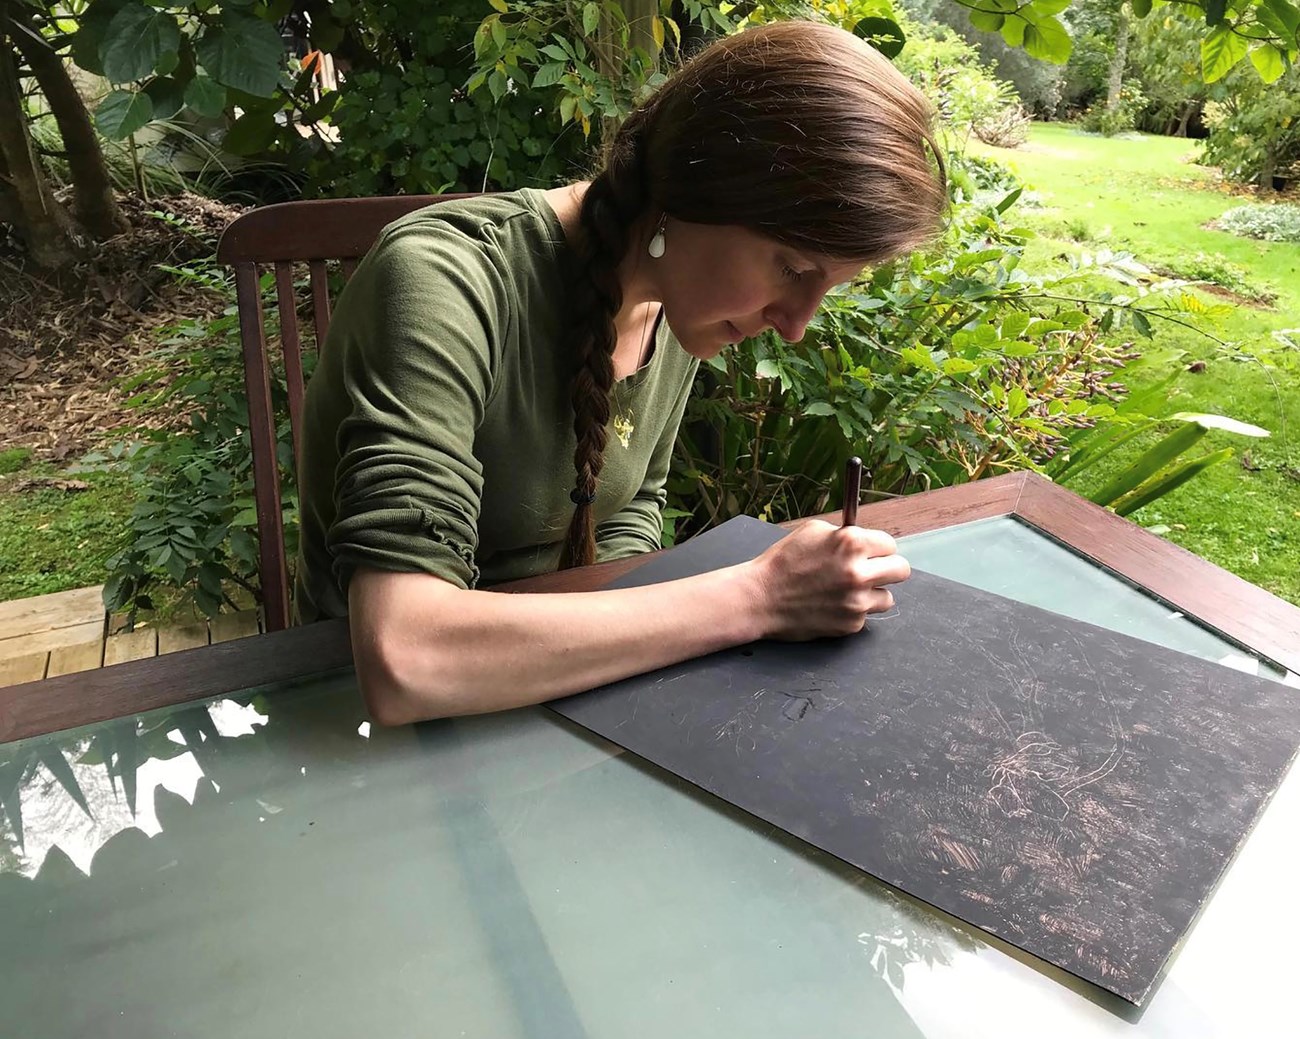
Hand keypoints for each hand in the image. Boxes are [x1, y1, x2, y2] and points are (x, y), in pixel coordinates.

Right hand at [746, 520, 909, 640]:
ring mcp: (857, 602)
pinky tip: (832, 604)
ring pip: (888, 597)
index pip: (890, 544)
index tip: (870, 552)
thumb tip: (864, 539)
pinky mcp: (851, 624)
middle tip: (872, 570)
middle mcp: (859, 573)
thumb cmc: (782, 563)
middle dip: (887, 568)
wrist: (760, 598)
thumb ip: (844, 533)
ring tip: (848, 590)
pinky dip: (853, 611)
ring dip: (872, 593)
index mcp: (852, 544)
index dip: (878, 547)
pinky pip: (865, 616)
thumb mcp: (812, 531)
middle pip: (902, 570)